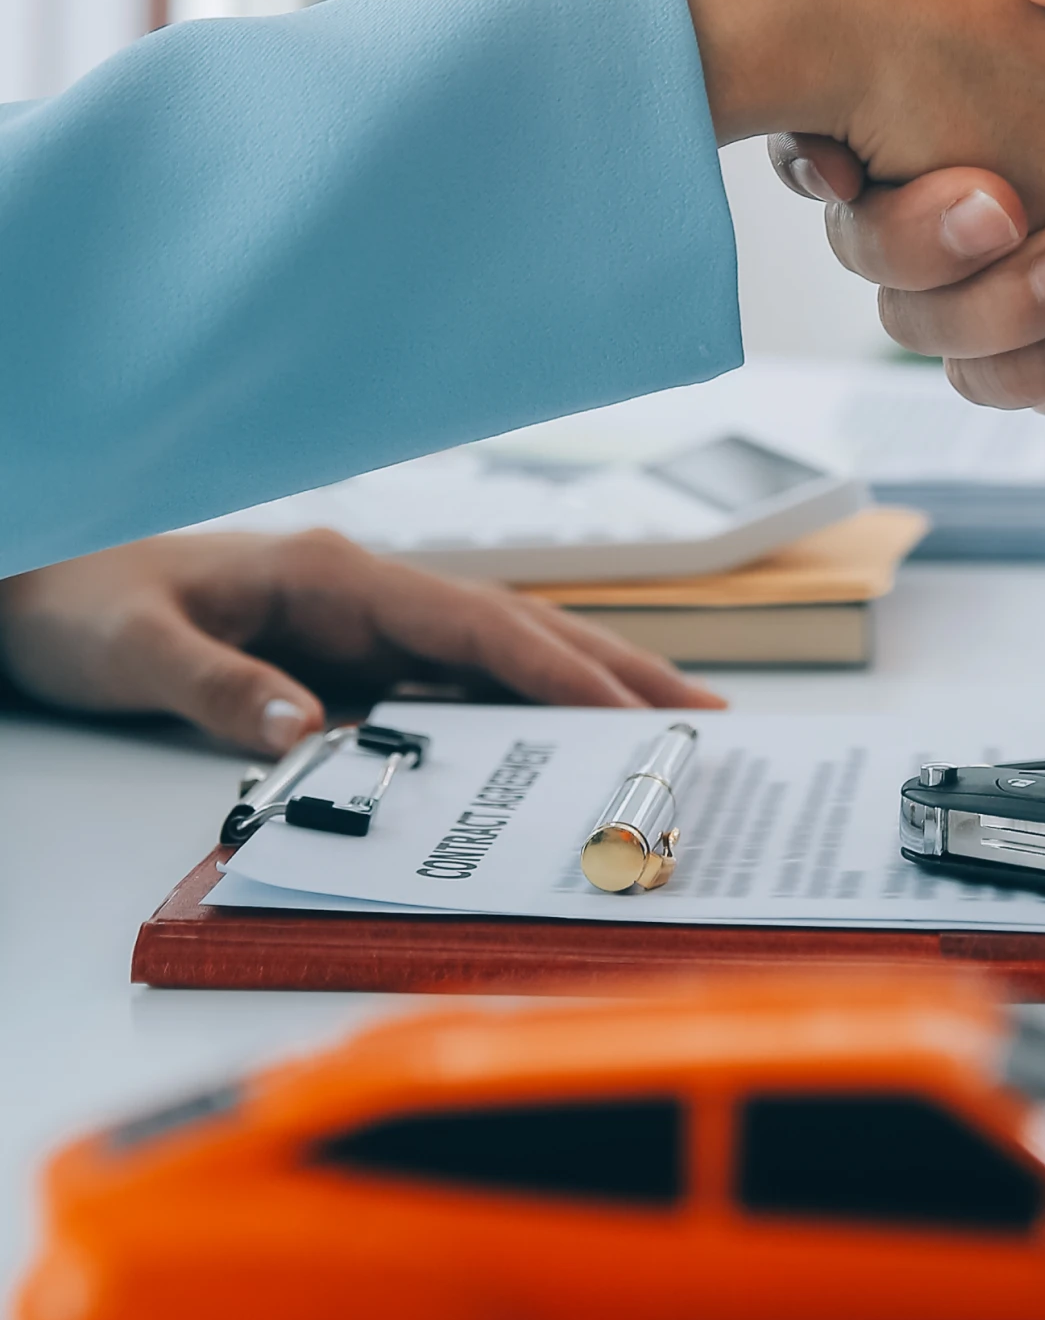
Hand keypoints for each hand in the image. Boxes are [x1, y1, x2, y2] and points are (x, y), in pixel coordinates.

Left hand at [0, 531, 721, 755]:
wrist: (41, 585)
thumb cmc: (85, 603)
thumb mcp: (133, 648)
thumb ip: (214, 686)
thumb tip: (302, 730)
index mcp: (335, 574)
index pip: (475, 624)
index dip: (556, 670)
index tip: (622, 717)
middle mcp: (370, 594)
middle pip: (520, 631)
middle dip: (616, 673)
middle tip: (703, 722)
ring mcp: (371, 626)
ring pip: (505, 656)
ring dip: (590, 691)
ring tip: (672, 731)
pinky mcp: (357, 661)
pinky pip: (462, 689)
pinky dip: (528, 712)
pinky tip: (569, 745)